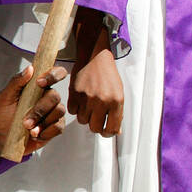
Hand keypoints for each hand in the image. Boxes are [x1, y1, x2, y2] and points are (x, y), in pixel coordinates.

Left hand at [0, 65, 68, 155]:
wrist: (2, 136)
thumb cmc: (5, 114)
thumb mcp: (5, 97)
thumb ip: (16, 82)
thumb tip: (29, 69)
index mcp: (39, 86)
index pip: (55, 73)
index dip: (53, 75)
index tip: (40, 82)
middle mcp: (48, 97)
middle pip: (55, 96)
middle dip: (40, 109)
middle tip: (26, 121)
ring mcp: (54, 112)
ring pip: (58, 111)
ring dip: (42, 122)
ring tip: (28, 128)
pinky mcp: (55, 126)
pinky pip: (59, 126)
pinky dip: (46, 131)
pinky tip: (35, 134)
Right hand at [69, 9, 123, 136]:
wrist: (95, 58)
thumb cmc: (109, 75)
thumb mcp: (119, 94)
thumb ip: (118, 113)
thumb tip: (116, 131)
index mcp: (116, 101)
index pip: (112, 129)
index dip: (108, 133)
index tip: (106, 131)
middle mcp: (101, 101)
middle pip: (95, 128)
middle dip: (96, 126)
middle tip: (96, 120)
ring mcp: (86, 98)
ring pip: (82, 120)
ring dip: (85, 117)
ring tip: (89, 107)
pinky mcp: (74, 93)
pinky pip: (73, 111)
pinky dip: (76, 108)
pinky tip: (81, 100)